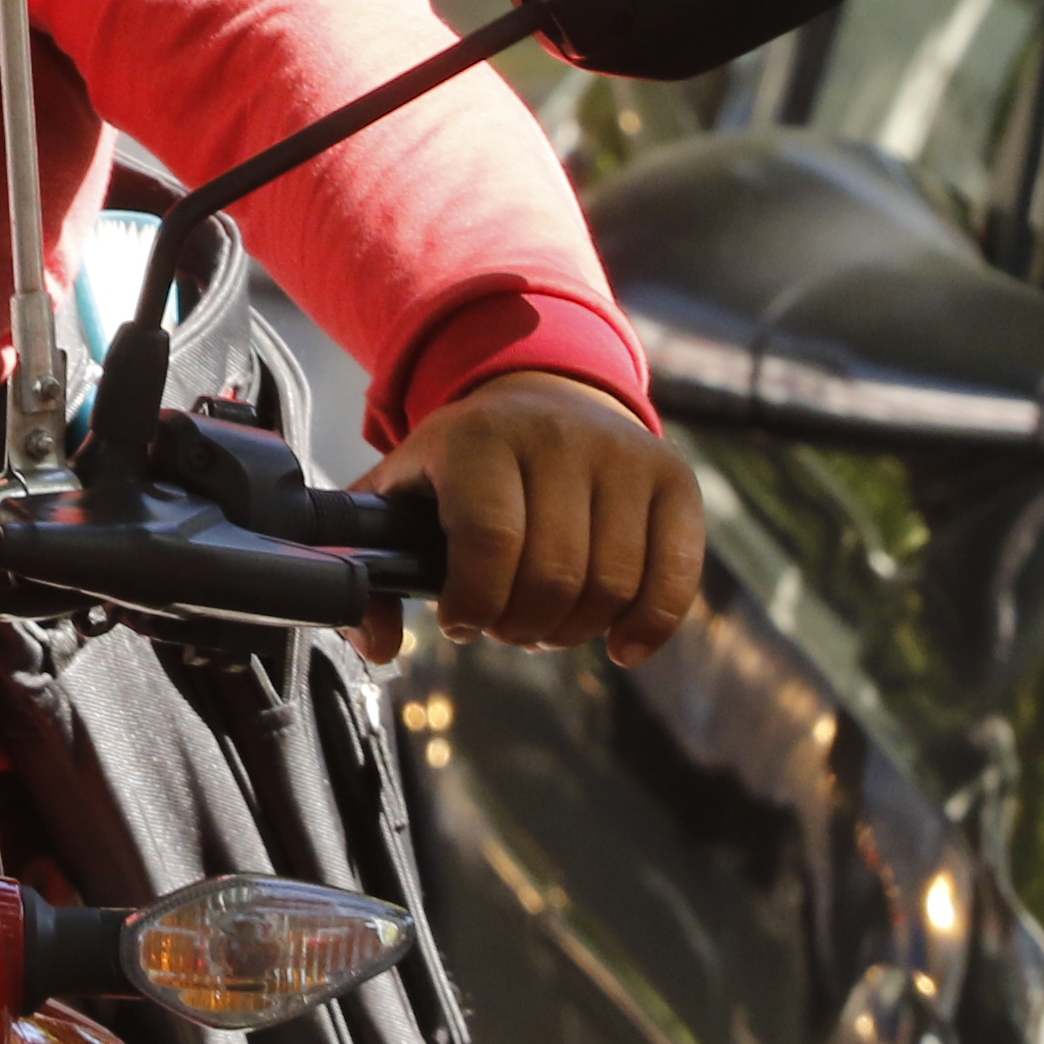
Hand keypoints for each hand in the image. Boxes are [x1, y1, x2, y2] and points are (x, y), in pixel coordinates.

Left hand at [361, 371, 705, 667]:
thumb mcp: (398, 497)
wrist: (540, 397)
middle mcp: (555, 436)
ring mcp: (622, 453)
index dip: (476, 602)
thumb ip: (367, 571)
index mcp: (476, 438)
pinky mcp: (673, 477)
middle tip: (505, 625)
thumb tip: (380, 646)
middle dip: (522, 625)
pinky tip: (622, 645)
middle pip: (553, 574)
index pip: (490, 539)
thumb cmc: (461, 467)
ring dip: (575, 630)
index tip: (462, 623)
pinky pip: (676, 576)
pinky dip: (650, 626)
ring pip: (611, 584)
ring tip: (546, 622)